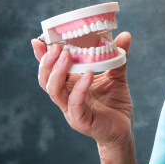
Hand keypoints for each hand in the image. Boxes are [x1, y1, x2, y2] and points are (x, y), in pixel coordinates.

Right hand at [31, 32, 133, 148]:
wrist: (124, 129)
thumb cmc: (116, 103)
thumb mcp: (117, 75)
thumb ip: (118, 56)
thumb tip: (125, 34)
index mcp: (70, 85)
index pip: (50, 70)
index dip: (42, 57)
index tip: (38, 40)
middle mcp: (66, 97)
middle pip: (46, 80)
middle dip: (48, 62)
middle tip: (57, 47)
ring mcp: (71, 110)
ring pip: (54, 91)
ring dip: (58, 72)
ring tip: (67, 55)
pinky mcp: (81, 121)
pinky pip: (75, 104)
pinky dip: (79, 89)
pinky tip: (87, 75)